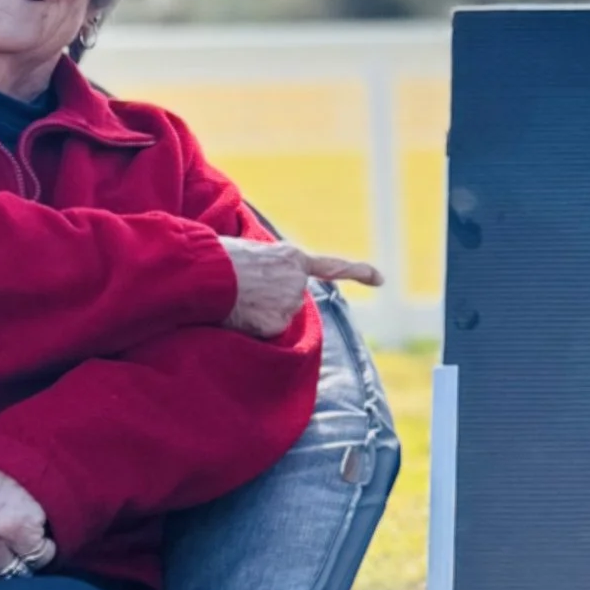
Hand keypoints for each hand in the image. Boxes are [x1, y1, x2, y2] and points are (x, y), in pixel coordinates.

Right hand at [220, 235, 382, 338]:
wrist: (208, 270)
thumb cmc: (218, 258)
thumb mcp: (252, 254)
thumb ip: (270, 270)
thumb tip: (264, 292)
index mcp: (292, 259)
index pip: (333, 267)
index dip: (359, 272)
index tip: (381, 280)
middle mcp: (298, 282)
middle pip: (290, 304)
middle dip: (270, 302)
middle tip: (243, 290)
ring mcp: (289, 304)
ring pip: (277, 320)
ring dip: (259, 315)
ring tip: (236, 298)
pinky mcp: (277, 324)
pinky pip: (266, 335)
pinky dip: (253, 330)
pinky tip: (239, 314)